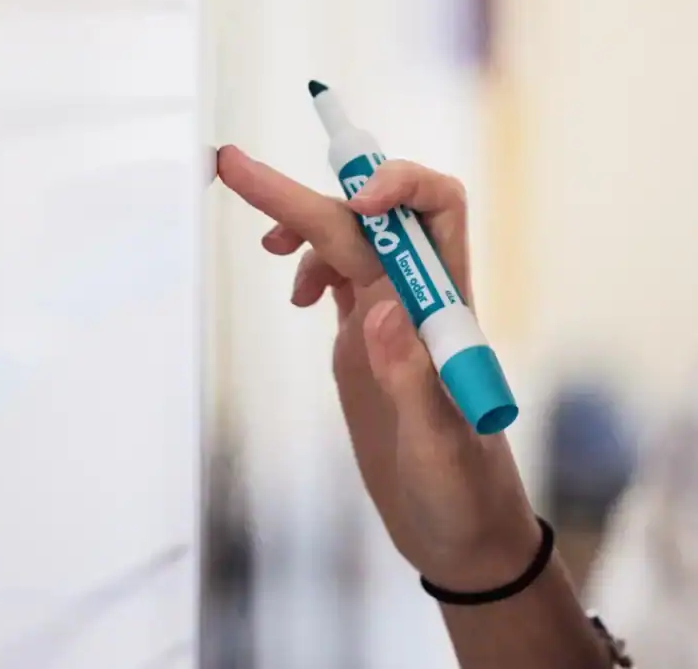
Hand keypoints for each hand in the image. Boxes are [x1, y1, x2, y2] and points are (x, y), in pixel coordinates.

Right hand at [215, 146, 541, 591]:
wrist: (459, 532)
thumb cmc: (464, 492)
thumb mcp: (441, 448)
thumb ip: (414, 382)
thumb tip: (380, 309)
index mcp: (447, 309)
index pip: (440, 210)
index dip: (401, 186)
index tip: (356, 199)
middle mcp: (420, 300)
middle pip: (367, 219)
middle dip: (306, 190)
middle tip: (233, 165)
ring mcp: (391, 318)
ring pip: (347, 239)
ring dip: (303, 222)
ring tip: (261, 245)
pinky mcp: (366, 341)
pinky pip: (339, 274)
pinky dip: (307, 261)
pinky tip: (294, 289)